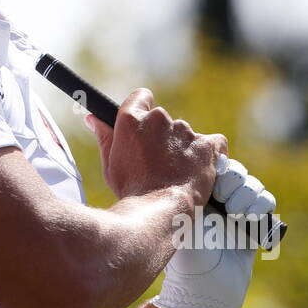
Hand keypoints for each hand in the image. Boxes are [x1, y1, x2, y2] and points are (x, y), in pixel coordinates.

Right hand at [84, 89, 225, 207]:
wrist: (159, 211)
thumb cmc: (131, 190)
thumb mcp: (111, 164)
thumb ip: (105, 136)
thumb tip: (92, 118)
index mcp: (132, 120)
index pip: (141, 96)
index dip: (142, 110)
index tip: (143, 126)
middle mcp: (158, 119)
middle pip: (162, 119)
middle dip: (161, 136)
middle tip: (157, 161)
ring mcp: (184, 132)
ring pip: (184, 134)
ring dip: (181, 147)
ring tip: (176, 173)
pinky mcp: (206, 146)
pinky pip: (214, 142)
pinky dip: (210, 152)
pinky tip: (202, 167)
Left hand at [149, 157, 276, 307]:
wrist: (204, 287)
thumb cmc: (186, 253)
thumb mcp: (183, 216)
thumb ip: (191, 188)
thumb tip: (201, 162)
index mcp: (195, 191)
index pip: (213, 162)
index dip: (219, 166)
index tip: (214, 179)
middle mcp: (216, 198)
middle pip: (236, 171)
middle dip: (234, 181)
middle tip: (224, 201)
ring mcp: (236, 210)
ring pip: (253, 185)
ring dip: (247, 195)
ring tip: (236, 214)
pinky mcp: (254, 224)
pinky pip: (266, 202)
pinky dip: (260, 206)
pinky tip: (248, 219)